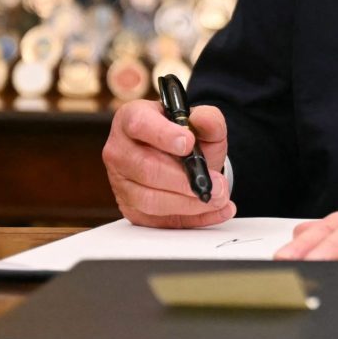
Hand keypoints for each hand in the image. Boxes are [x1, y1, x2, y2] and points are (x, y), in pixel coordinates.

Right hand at [102, 99, 234, 227]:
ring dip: (188, 203)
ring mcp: (121, 182)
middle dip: (185, 180)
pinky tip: (215, 212)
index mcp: (132, 118)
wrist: (182, 158)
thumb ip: (208, 118)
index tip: (189, 144)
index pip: (139, 124)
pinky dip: (191, 219)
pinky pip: (157, 221)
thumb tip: (201, 120)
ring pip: (149, 199)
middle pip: (146, 169)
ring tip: (218, 198)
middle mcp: (120, 150)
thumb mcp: (201, 122)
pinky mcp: (130, 208)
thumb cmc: (185, 136)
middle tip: (216, 184)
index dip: (163, 135)